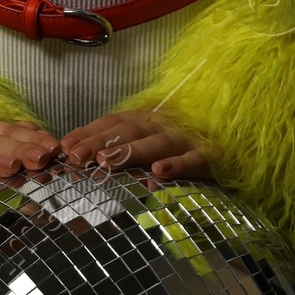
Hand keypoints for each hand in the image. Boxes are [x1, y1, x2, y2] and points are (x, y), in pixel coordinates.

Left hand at [56, 108, 213, 183]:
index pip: (111, 123)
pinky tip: (158, 175)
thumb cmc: (181, 145)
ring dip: (131, 152)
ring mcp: (185, 138)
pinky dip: (175, 166)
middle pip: (127, 131)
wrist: (230, 140)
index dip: (87, 133)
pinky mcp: (208, 155)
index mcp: (145, 119)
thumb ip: (121, 150)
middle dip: (100, 143)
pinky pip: (190, 161)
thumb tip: (83, 159)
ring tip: (108, 162)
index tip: (64, 147)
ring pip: (156, 143)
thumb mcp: (149, 142)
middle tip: (76, 157)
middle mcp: (162, 124)